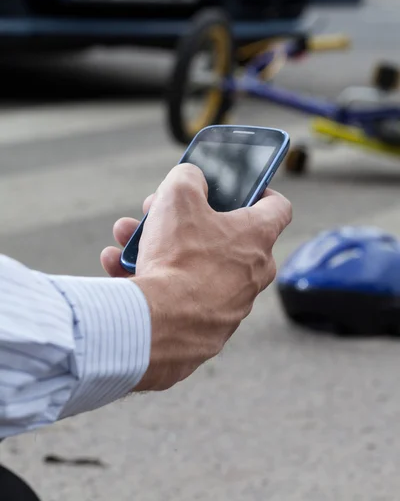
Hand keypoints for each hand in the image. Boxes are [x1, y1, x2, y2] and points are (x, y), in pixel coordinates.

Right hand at [101, 164, 291, 392]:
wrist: (159, 325)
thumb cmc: (178, 258)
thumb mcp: (178, 197)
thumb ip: (188, 176)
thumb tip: (191, 177)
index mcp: (257, 237)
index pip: (277, 207)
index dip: (260, 191)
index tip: (239, 187)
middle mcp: (251, 273)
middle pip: (221, 235)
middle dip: (184, 219)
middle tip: (157, 210)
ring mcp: (230, 304)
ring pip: (193, 264)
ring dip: (159, 247)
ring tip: (125, 239)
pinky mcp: (206, 329)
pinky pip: (179, 296)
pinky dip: (153, 280)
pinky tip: (118, 267)